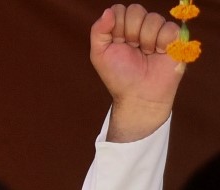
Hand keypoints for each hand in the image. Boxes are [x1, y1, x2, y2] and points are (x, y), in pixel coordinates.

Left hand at [90, 4, 183, 140]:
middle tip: (132, 49)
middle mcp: (140, 26)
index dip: (117, 26)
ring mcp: (158, 30)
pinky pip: (170, 27)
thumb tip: (108, 11)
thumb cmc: (119, 76)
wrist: (139, 94)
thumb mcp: (99, 54)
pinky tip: (159, 53)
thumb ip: (98, 31)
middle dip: (131, 33)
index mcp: (121, 28)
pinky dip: (162, 43)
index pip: (119, 10)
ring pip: (153, 18)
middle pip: (136, 10)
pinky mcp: (175, 37)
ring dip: (146, 41)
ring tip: (146, 54)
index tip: (117, 43)